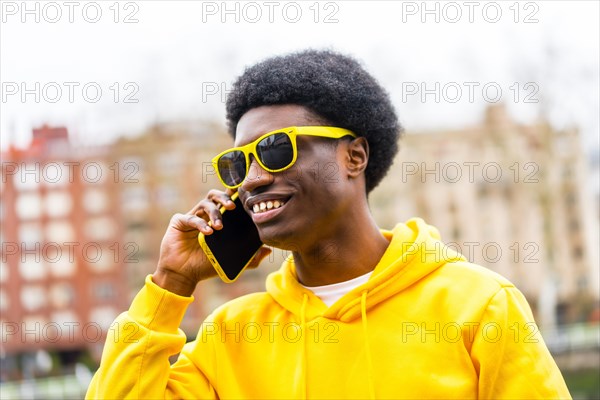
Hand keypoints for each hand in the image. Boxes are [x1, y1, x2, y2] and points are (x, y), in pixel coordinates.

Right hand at [153, 189, 270, 295]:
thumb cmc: (206, 266)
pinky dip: (201, 223)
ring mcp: (193, 216)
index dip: (235, 194)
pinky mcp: (180, 221)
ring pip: (205, 203)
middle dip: (225, 197)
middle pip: (215, 195)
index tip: (244, 190)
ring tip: (220, 226)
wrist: (184, 275)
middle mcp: (205, 215)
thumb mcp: (233, 261)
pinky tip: (208, 232)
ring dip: (214, 212)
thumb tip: (269, 250)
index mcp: (218, 220)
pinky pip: (191, 217)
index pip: (228, 202)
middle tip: (232, 207)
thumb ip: (251, 258)